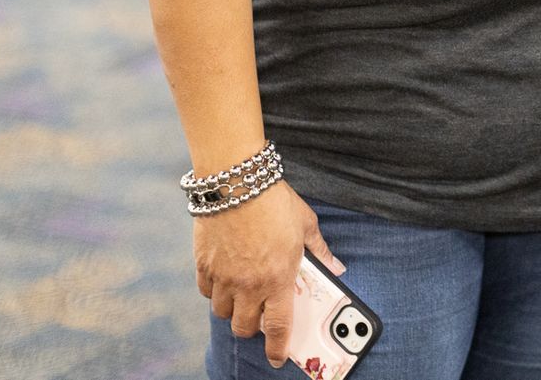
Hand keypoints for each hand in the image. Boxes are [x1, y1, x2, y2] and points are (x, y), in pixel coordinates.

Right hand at [195, 183, 344, 367]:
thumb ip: (320, 249)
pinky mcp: (203, 265)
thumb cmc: (274, 201)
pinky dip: (215, 291)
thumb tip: (336, 266)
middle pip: (244, 327)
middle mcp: (249, 285)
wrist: (236, 180)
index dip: (277, 348)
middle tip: (258, 316)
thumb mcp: (306, 224)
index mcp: (278, 278)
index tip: (277, 358)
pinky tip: (225, 277)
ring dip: (233, 309)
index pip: (278, 327)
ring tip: (242, 293)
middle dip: (251, 328)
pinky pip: (206, 292)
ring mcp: (223, 277)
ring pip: (223, 313)